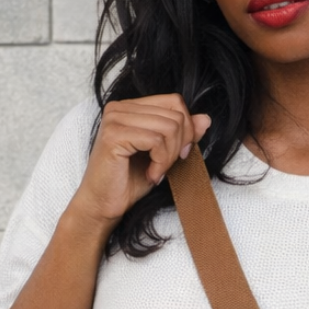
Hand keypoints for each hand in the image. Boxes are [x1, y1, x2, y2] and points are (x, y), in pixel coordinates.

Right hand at [69, 93, 211, 233]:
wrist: (103, 205)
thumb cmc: (129, 182)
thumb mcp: (163, 156)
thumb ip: (182, 135)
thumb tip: (205, 118)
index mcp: (131, 107)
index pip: (174, 102)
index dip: (186, 129)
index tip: (180, 155)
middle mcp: (120, 107)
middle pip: (175, 114)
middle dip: (179, 146)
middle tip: (165, 167)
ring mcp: (115, 119)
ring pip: (169, 127)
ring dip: (169, 157)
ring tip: (156, 172)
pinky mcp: (114, 135)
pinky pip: (156, 140)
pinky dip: (160, 162)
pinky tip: (151, 175)